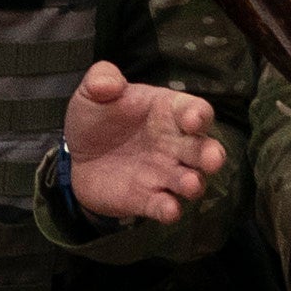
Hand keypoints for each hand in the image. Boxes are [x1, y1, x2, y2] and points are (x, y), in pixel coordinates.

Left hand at [57, 62, 223, 226]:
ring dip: (194, 183)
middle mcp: (175, 144)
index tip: (193, 119)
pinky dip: (170, 210)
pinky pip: (166, 207)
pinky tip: (168, 210)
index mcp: (167, 111)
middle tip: (212, 159)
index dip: (198, 114)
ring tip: (190, 184)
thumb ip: (101, 80)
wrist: (78, 157)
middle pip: (203, 148)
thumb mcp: (93, 93)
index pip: (195, 110)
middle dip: (211, 154)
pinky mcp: (150, 199)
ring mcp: (165, 174)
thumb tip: (107, 83)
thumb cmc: (96, 119)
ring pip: (192, 180)